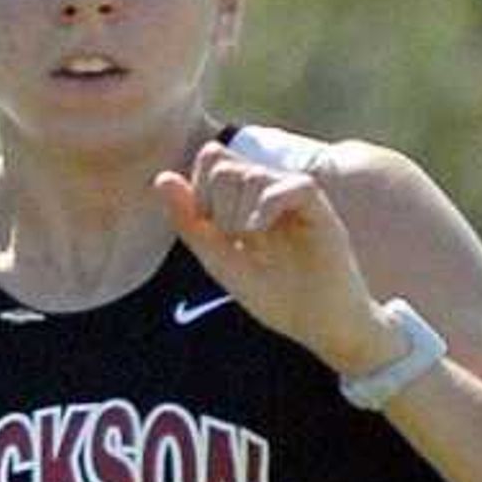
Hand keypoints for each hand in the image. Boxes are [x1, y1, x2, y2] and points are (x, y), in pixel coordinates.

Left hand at [152, 141, 392, 375]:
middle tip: (233, 241)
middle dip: (215, 206)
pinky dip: (267, 208)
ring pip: (252, 175)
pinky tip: (261, 234)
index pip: (211, 158)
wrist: (319, 323)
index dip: (198, 190)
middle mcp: (270, 188)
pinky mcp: (320, 207)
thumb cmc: (273, 294)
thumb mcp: (219, 260)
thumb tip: (161, 178)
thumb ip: (191, 222)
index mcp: (245, 196)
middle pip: (224, 165)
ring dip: (238, 215)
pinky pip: (291, 186)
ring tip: (253, 244)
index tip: (208, 229)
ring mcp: (295, 195)